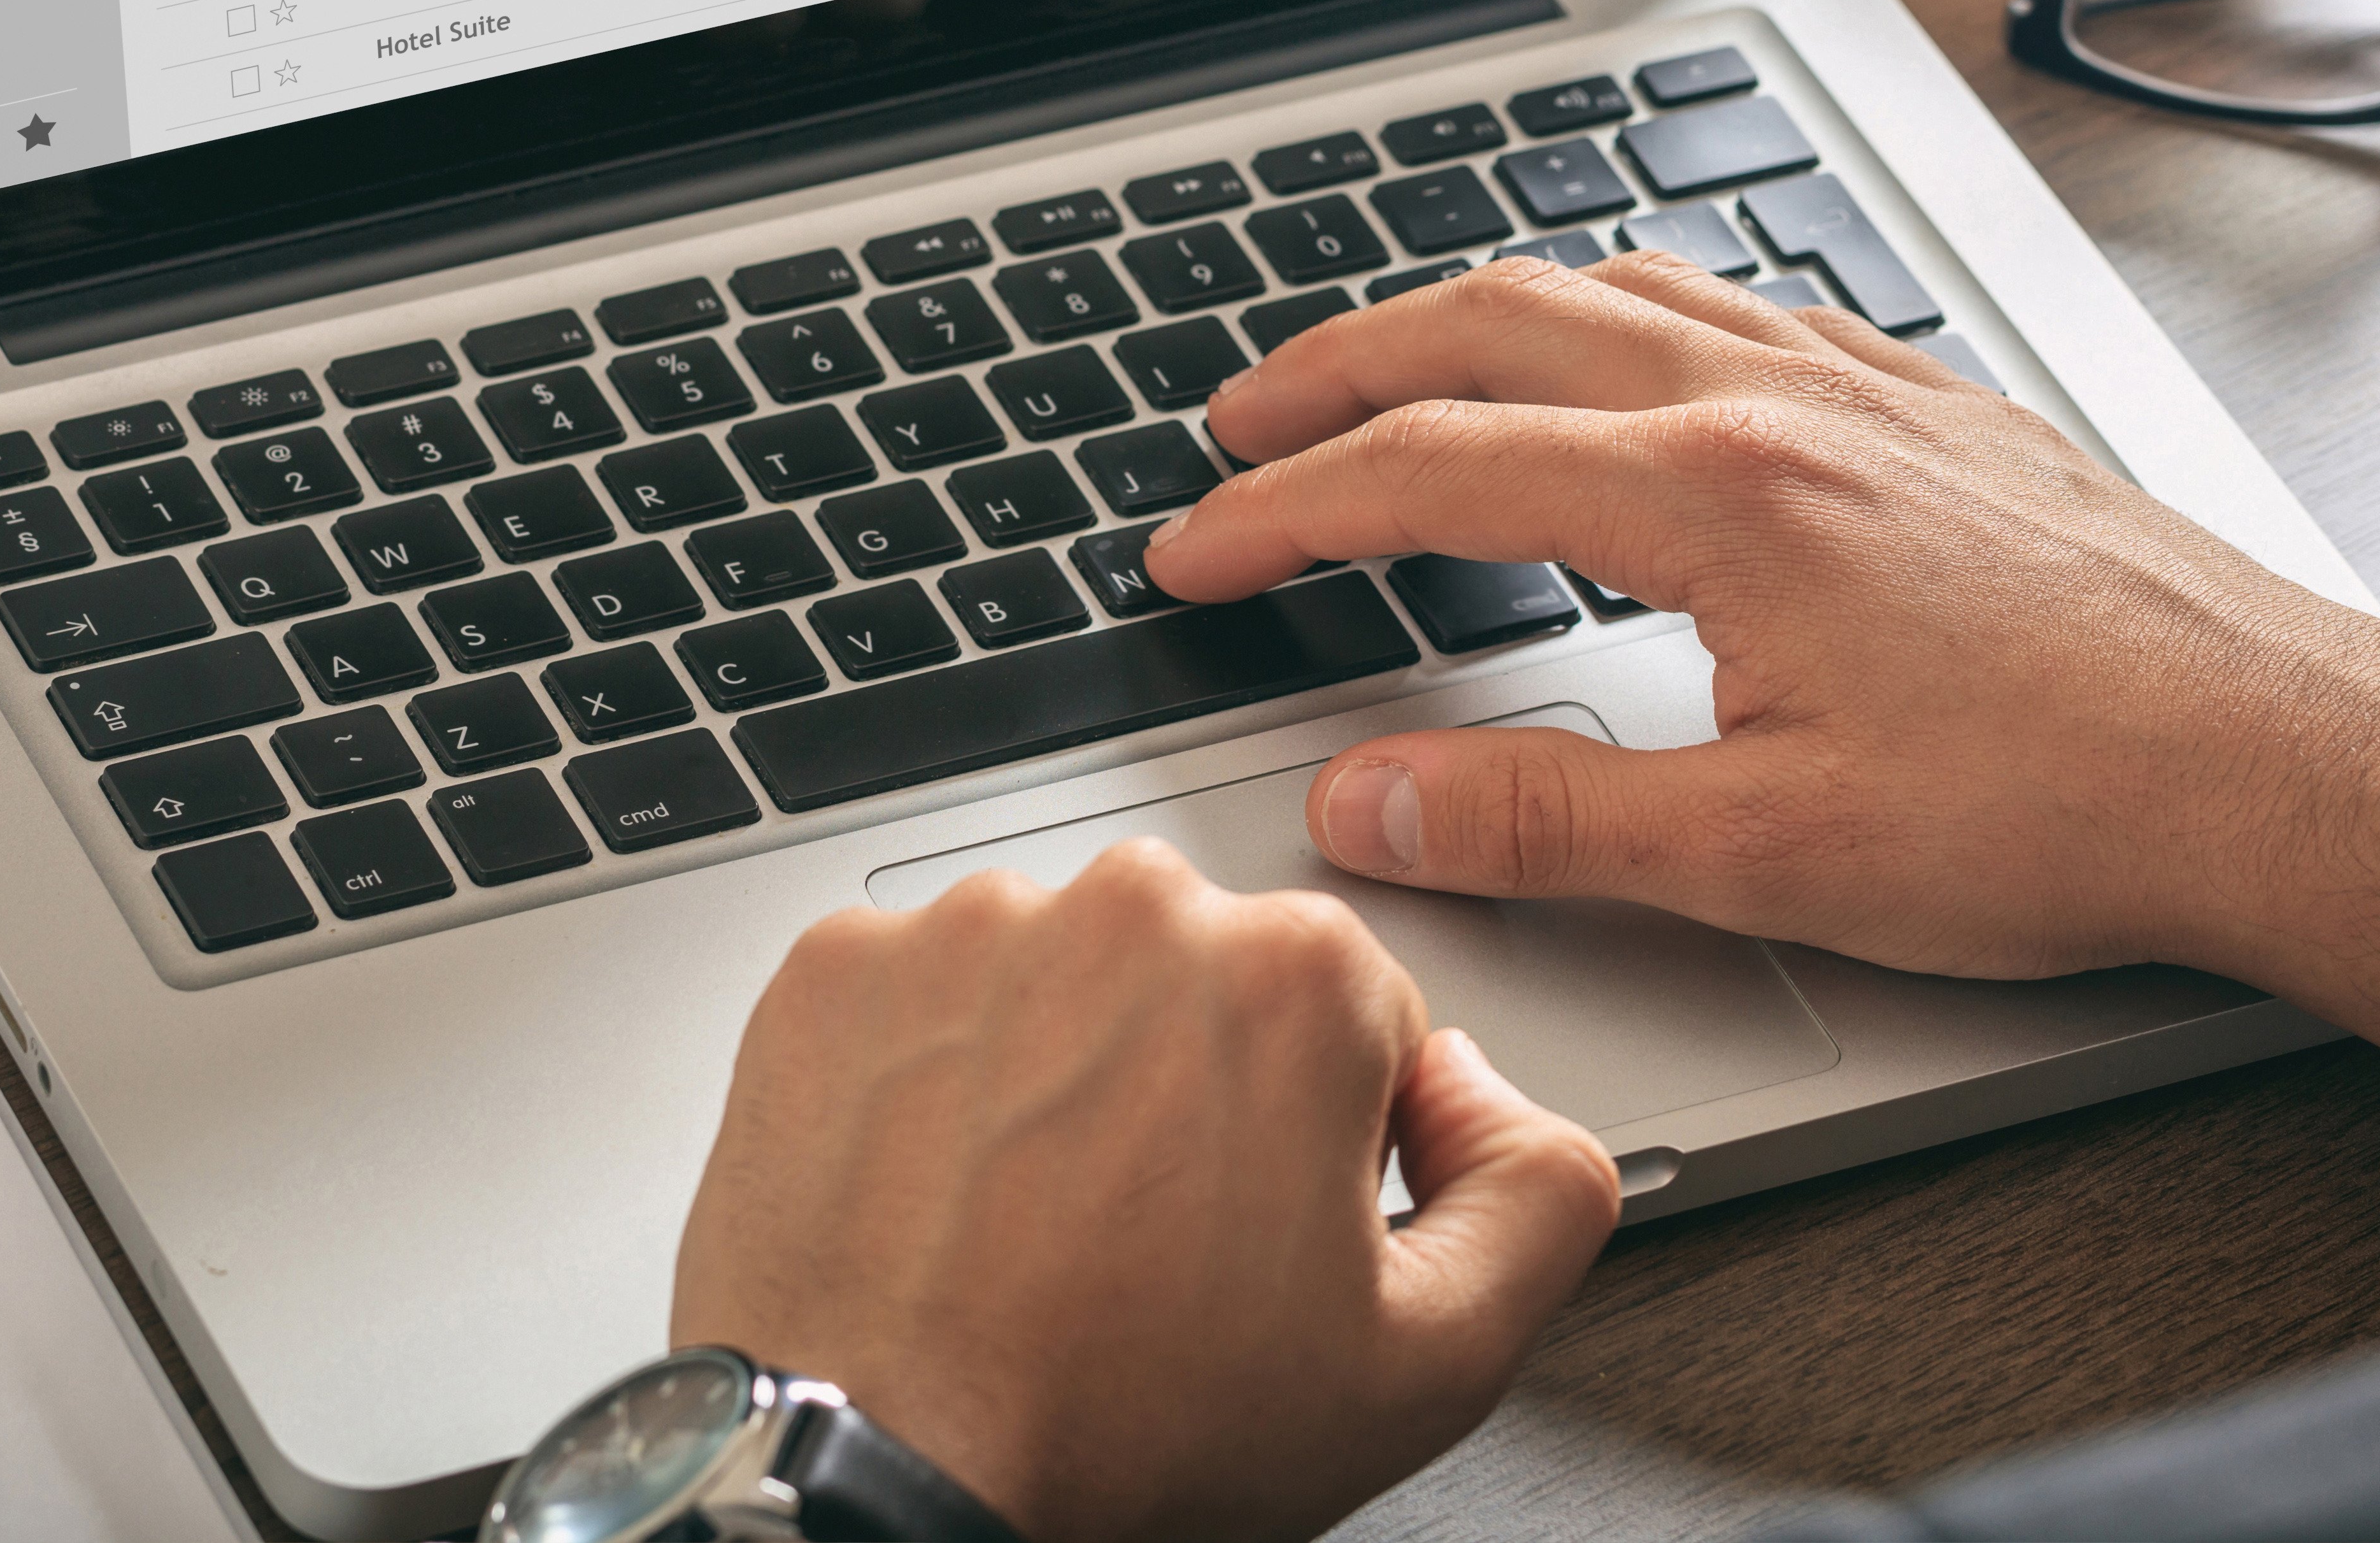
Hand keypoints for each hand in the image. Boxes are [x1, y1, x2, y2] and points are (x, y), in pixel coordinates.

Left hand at [670, 839, 1617, 1542]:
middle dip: (1194, 1085)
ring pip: (1060, 978)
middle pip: (1203, 979)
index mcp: (1296, 975)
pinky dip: (930, 1072)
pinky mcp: (839, 965)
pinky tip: (940, 1185)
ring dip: (1059, 1070)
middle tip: (1147, 1240)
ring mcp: (971, 927)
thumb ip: (1540, 1193)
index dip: (1323, 1141)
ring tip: (1031, 1220)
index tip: (1262, 1227)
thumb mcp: (1430, 1362)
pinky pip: (921, 994)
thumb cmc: (1123, 1426)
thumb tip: (1487, 1091)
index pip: (1355, 1018)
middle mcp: (1133, 907)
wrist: (882, 1472)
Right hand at [1148, 255, 2379, 1115]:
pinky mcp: (1934, 406)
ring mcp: (1863, 385)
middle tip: (1241, 421)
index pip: (1429, 472)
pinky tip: (1629, 354)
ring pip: (1615, 284)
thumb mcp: (1768, 853)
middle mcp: (1777, 402)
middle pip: (1494, 321)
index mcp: (1712, 496)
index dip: (1283, 511)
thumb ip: (1540, 821)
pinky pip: (1737, 299)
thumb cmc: (2070, 809)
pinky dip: (1626, 306)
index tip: (1195, 552)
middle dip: (1339, 366)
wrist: (2292, 764)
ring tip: (1396, 366)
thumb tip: (1366, 807)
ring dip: (1473, 314)